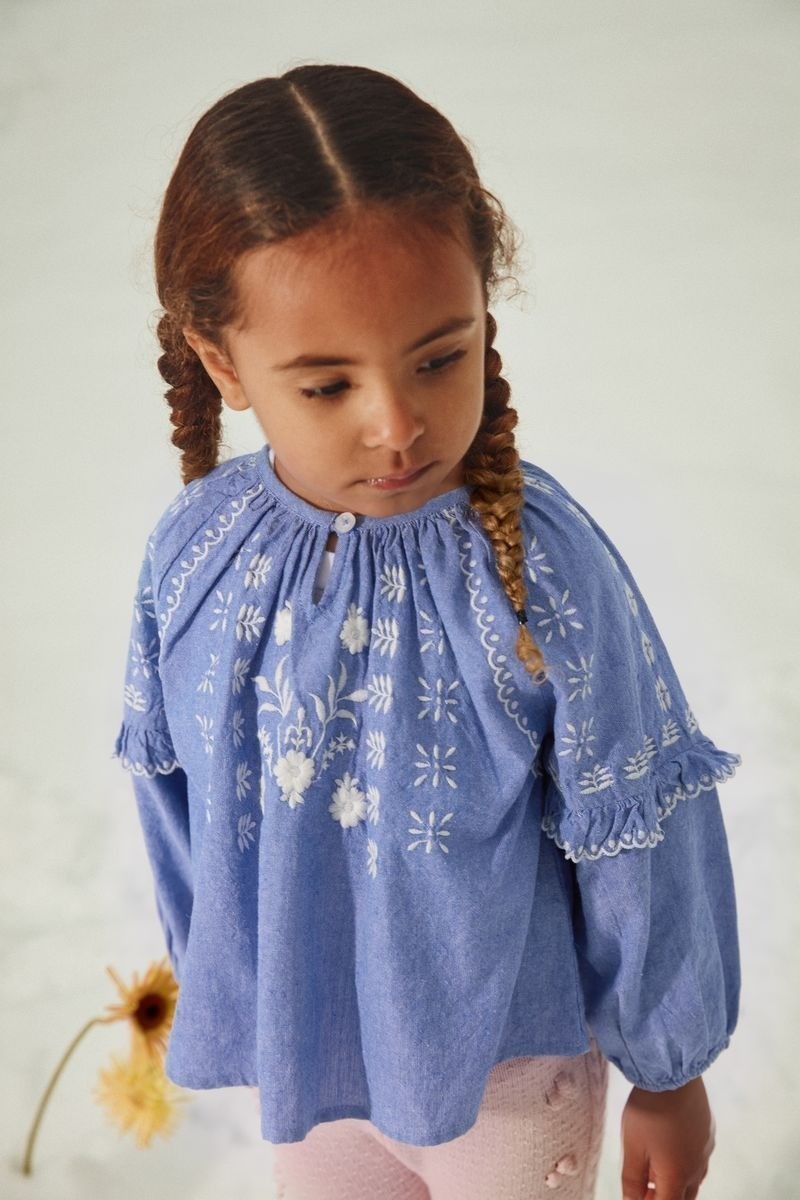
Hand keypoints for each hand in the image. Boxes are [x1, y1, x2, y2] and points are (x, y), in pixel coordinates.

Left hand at [620, 1075, 715, 1198]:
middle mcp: (696, 1168)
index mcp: (677, 1176)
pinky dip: (684, 1164)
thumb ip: (632, 1179)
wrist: (673, 1072)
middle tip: (644, 1187)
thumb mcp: (632, 1146)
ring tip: (654, 1169)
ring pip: (693, 1180)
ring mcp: (705, 1150)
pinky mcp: (708, 1133)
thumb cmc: (649, 1110)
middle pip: (683, 1197)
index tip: (637, 1194)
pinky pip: (698, 1159)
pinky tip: (670, 1147)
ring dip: (675, 1182)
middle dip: (664, 1197)